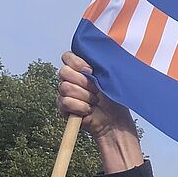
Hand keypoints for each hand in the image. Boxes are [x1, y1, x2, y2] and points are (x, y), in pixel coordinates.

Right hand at [58, 51, 142, 171]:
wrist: (115, 120)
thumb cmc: (114, 98)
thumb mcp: (110, 78)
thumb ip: (99, 65)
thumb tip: (93, 56)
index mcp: (80, 68)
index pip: (67, 56)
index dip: (77, 62)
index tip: (91, 70)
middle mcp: (70, 78)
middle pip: (64, 72)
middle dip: (84, 82)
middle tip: (97, 90)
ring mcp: (65, 92)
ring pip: (65, 87)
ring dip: (85, 96)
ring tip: (95, 101)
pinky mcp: (63, 107)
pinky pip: (65, 102)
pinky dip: (80, 107)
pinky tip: (89, 110)